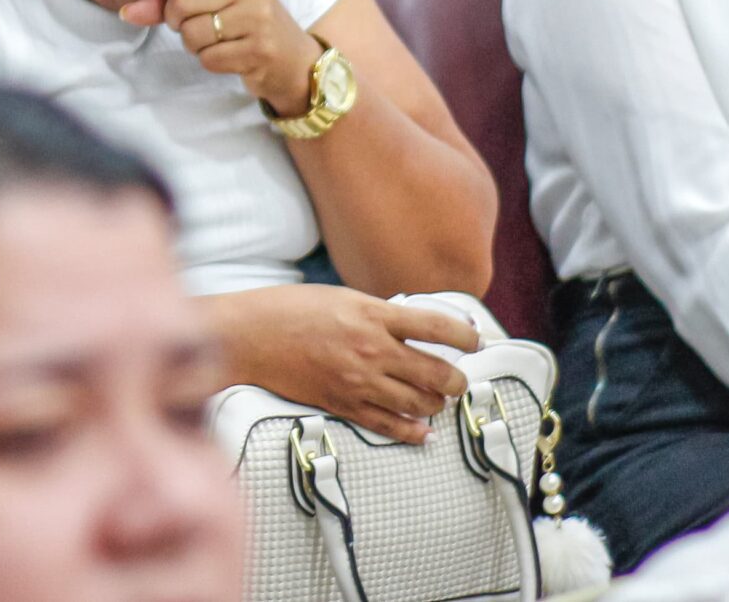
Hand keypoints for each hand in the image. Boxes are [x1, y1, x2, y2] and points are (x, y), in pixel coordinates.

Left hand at [119, 0, 318, 118]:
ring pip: (191, 32)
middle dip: (177, 21)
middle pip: (180, 0)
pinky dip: (210, 61)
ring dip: (193, 44)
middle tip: (193, 25)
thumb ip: (168, 2)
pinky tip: (227, 55)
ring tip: (213, 41)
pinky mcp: (259, 49)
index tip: (181, 2)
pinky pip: (209, 58)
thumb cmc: (246, 24)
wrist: (293, 60)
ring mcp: (257, 17)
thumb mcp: (215, 1)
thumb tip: (126, 10)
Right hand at [216, 285, 478, 443]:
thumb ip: (380, 314)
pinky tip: (423, 431)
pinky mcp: (344, 404)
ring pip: (419, 403)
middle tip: (459, 379)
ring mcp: (359, 380)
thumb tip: (413, 328)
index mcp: (374, 314)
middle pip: (437, 372)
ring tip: (438, 400)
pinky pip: (388, 426)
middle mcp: (373, 349)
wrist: (252, 336)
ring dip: (437, 404)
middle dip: (457, 379)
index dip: (466, 336)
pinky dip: (412, 431)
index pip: (437, 326)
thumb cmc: (292, 309)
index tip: (476, 339)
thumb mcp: (344, 297)